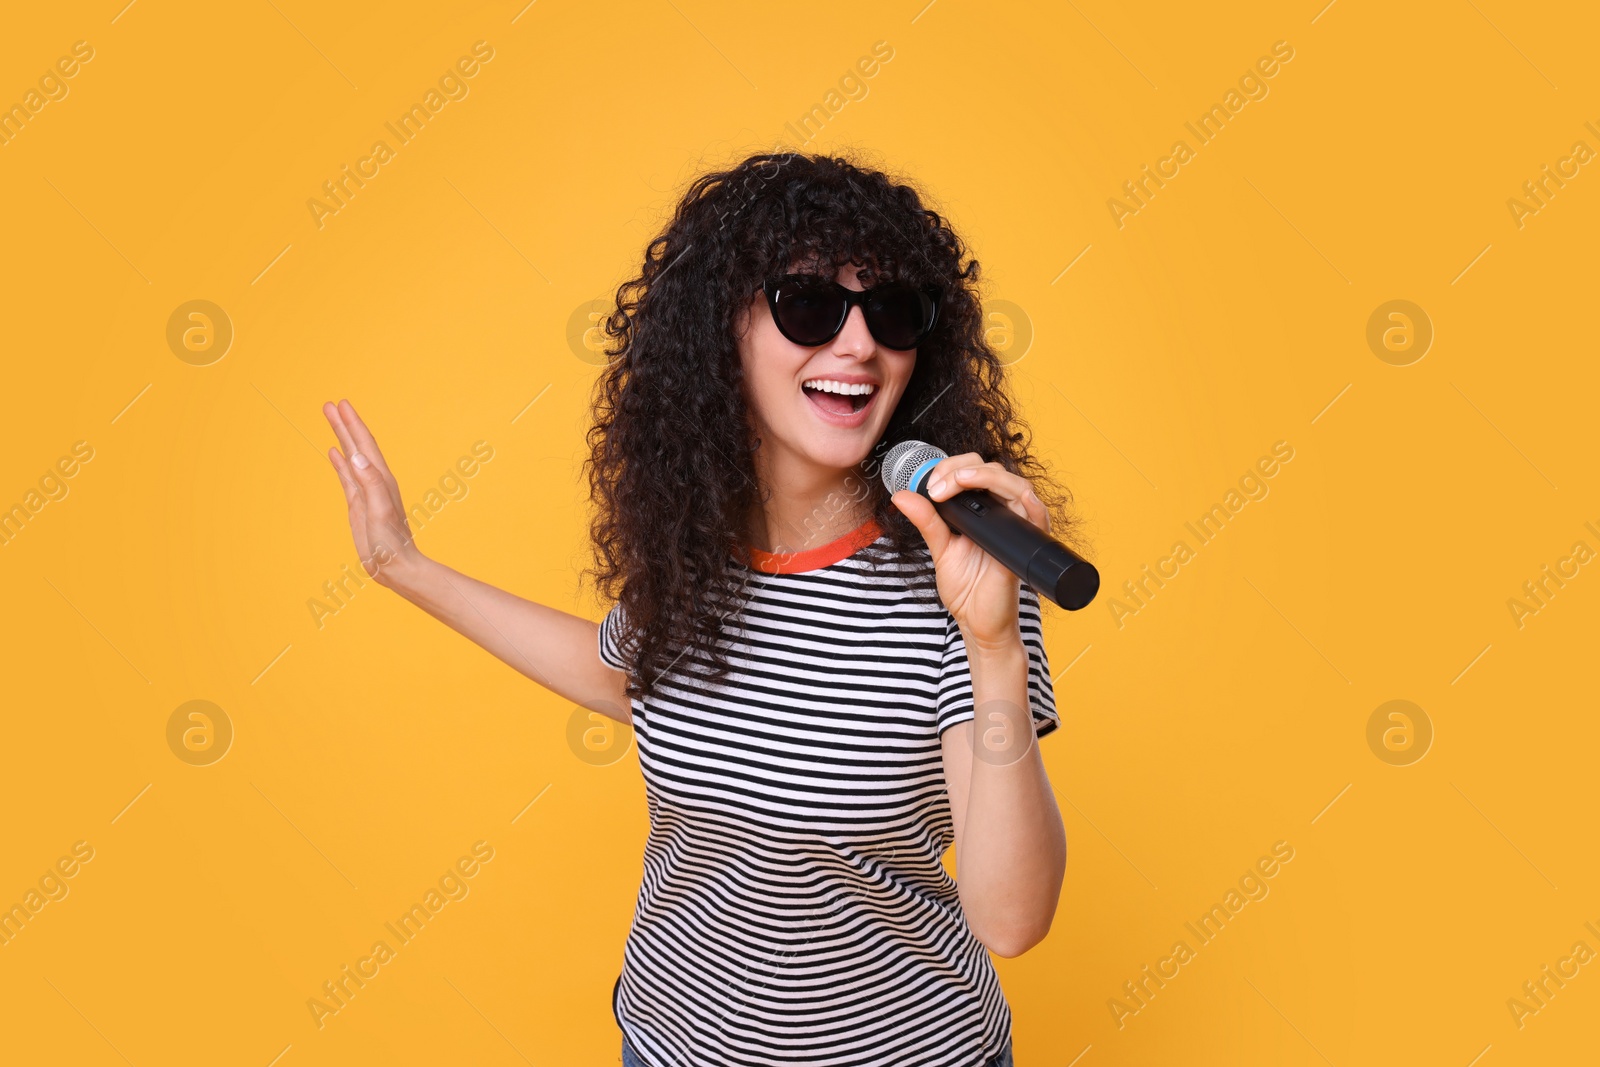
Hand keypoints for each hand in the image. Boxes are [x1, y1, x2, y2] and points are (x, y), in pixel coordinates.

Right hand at [323, 399, 425, 587]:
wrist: (395, 566)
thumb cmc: (391, 543)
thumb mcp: (379, 510)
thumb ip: (370, 483)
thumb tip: (355, 456)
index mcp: (381, 478)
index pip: (365, 443)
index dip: (353, 423)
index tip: (341, 403)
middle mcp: (374, 480)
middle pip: (356, 444)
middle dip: (344, 423)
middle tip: (329, 403)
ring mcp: (365, 491)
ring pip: (350, 457)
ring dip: (341, 437)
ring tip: (330, 418)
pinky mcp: (358, 504)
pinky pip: (347, 476)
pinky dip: (340, 462)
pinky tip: (334, 452)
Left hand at [890, 453, 1050, 649]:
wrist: (978, 622)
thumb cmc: (966, 588)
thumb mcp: (940, 548)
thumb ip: (926, 521)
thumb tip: (902, 495)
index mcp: (982, 511)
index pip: (974, 470)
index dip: (950, 468)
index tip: (929, 485)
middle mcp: (1003, 514)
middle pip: (992, 469)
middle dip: (961, 468)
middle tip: (937, 488)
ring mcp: (1017, 526)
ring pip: (1015, 483)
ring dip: (984, 476)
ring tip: (956, 484)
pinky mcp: (1027, 543)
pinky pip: (1036, 513)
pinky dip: (1026, 498)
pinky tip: (1001, 494)